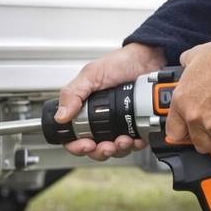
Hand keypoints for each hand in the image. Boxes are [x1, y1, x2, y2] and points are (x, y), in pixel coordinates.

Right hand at [54, 42, 165, 161]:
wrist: (148, 58)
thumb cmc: (120, 63)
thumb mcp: (91, 75)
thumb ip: (73, 94)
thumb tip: (61, 116)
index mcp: (86, 109)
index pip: (74, 136)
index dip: (77, 146)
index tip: (85, 144)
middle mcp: (102, 119)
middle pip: (95, 148)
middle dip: (100, 151)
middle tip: (107, 146)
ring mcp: (120, 124)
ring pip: (115, 149)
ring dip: (118, 149)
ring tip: (123, 139)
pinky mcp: (137, 126)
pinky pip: (134, 144)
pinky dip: (135, 145)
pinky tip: (136, 138)